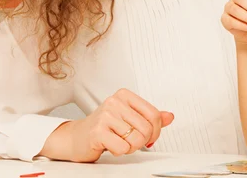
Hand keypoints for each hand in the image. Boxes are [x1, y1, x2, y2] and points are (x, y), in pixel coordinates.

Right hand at [42, 88, 173, 161]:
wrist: (76, 137)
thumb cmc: (105, 127)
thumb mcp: (130, 117)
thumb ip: (150, 117)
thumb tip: (170, 116)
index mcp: (125, 95)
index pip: (154, 114)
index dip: (156, 130)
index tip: (150, 137)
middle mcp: (115, 102)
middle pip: (146, 128)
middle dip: (143, 141)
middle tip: (132, 142)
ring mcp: (105, 115)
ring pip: (136, 139)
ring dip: (131, 147)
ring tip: (120, 142)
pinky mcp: (97, 131)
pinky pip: (123, 148)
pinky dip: (120, 151)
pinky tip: (111, 145)